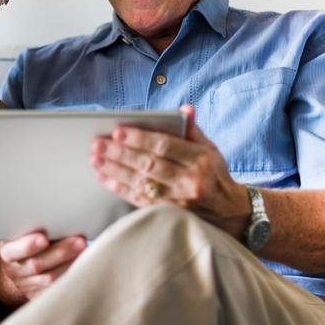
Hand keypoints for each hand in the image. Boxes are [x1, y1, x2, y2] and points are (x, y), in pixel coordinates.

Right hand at [0, 231, 86, 306]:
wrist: (17, 268)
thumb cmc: (25, 242)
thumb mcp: (22, 232)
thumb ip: (36, 226)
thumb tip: (59, 216)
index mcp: (8, 252)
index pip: (15, 250)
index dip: (28, 245)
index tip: (44, 238)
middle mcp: (15, 271)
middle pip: (37, 265)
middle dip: (60, 252)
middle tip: (80, 240)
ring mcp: (26, 286)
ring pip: (49, 279)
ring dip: (70, 264)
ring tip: (86, 252)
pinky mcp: (39, 296)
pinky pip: (56, 290)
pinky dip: (70, 277)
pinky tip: (82, 267)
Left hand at [90, 104, 249, 233]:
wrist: (229, 212)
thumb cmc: (215, 175)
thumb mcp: (211, 149)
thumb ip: (193, 130)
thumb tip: (183, 109)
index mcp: (200, 160)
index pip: (165, 146)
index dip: (140, 138)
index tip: (118, 131)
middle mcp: (189, 181)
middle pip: (149, 164)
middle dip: (120, 153)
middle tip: (98, 144)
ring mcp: (178, 201)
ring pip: (140, 183)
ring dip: (115, 170)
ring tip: (95, 159)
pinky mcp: (168, 215)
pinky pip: (139, 200)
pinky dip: (120, 188)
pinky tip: (105, 178)